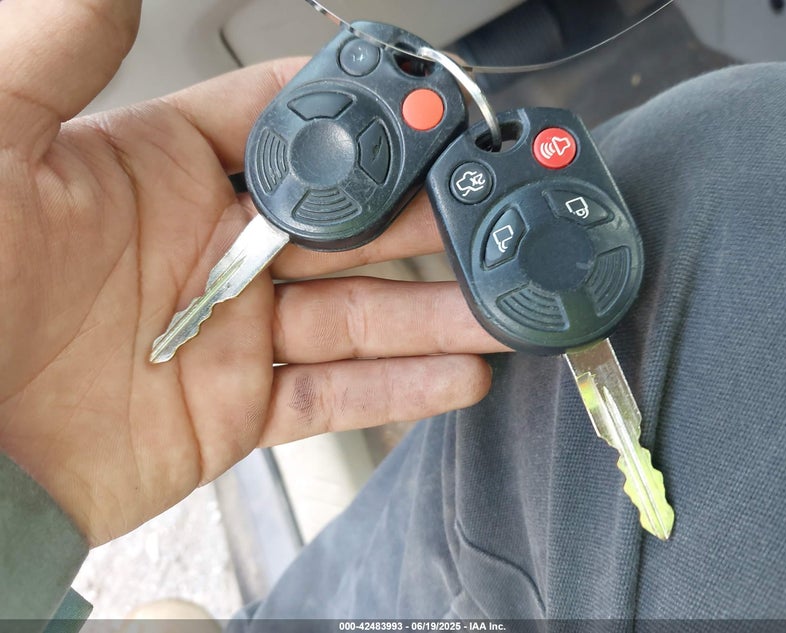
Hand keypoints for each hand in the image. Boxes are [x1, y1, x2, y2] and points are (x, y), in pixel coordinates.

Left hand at [0, 1, 505, 545]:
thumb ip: (52, 58)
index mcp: (159, 175)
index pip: (282, 129)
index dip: (356, 120)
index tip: (424, 116)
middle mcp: (207, 253)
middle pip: (345, 224)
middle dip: (423, 218)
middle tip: (487, 214)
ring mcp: (227, 334)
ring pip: (357, 313)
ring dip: (434, 311)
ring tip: (503, 304)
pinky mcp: (234, 410)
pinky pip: (332, 395)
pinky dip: (398, 389)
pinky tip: (457, 375)